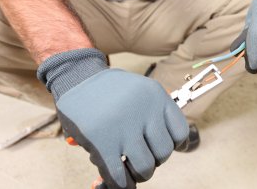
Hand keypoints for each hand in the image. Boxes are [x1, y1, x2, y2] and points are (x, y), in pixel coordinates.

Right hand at [37, 49, 188, 188]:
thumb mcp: (141, 90)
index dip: (175, 145)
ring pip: (145, 167)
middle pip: (164, 152)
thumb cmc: (112, 89)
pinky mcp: (101, 142)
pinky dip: (121, 184)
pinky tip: (120, 181)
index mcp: (156, 96)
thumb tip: (176, 146)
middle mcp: (143, 110)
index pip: (180, 132)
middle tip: (143, 156)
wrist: (76, 77)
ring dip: (139, 173)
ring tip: (131, 168)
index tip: (166, 148)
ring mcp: (123, 127)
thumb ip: (157, 113)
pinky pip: (118, 176)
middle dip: (155, 160)